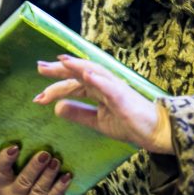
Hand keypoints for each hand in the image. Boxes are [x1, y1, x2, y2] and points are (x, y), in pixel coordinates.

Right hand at [0, 146, 71, 194]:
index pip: (1, 171)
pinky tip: (67, 177)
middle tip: (45, 154)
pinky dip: (59, 187)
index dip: (6, 159)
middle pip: (23, 181)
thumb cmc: (28, 180)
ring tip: (56, 162)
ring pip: (39, 190)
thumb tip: (42, 129)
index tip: (15, 147)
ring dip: (49, 175)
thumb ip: (24, 156)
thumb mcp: (20, 171)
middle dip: (34, 167)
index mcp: (4, 183)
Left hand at [35, 55, 172, 153]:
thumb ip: (79, 114)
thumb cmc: (131, 124)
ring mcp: (116, 88)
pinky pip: (110, 87)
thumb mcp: (98, 121)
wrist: (156, 132)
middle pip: (80, 73)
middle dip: (60, 70)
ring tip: (61, 61)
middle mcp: (105, 84)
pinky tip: (87, 75)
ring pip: (94, 73)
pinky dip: (98, 79)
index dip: (55, 88)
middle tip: (40, 67)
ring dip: (78, 66)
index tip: (38, 97)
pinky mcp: (125, 97)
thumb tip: (57, 109)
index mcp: (99, 90)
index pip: (74, 84)